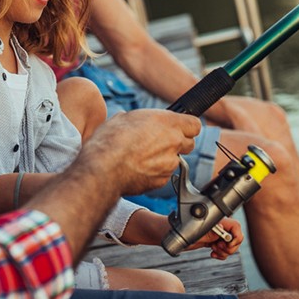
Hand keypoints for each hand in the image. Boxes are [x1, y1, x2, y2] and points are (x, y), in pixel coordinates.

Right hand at [80, 108, 199, 196]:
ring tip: (142, 157)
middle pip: (189, 143)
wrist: (103, 169)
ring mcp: (169, 164)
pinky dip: (155, 172)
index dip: (186, 126)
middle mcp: (173, 142)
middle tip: (159, 141)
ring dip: (164, 158)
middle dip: (177, 143)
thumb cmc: (110, 141)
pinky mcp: (161, 180)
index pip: (195, 124)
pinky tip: (138, 168)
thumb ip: (140, 120)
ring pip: (175, 160)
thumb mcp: (123, 118)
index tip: (178, 127)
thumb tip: (137, 123)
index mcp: (167, 122)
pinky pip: (164, 175)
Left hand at [183, 217, 242, 259]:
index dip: (236, 238)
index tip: (227, 245)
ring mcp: (217, 235)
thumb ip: (212, 232)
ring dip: (224, 252)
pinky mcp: (214, 242)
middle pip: (236, 238)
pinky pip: (224, 250)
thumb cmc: (184, 232)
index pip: (236, 227)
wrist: (176, 236)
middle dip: (230, 247)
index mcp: (218, 222)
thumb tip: (223, 230)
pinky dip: (221, 254)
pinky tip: (212, 253)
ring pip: (231, 246)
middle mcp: (220, 227)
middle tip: (218, 247)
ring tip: (213, 250)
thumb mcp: (198, 233)